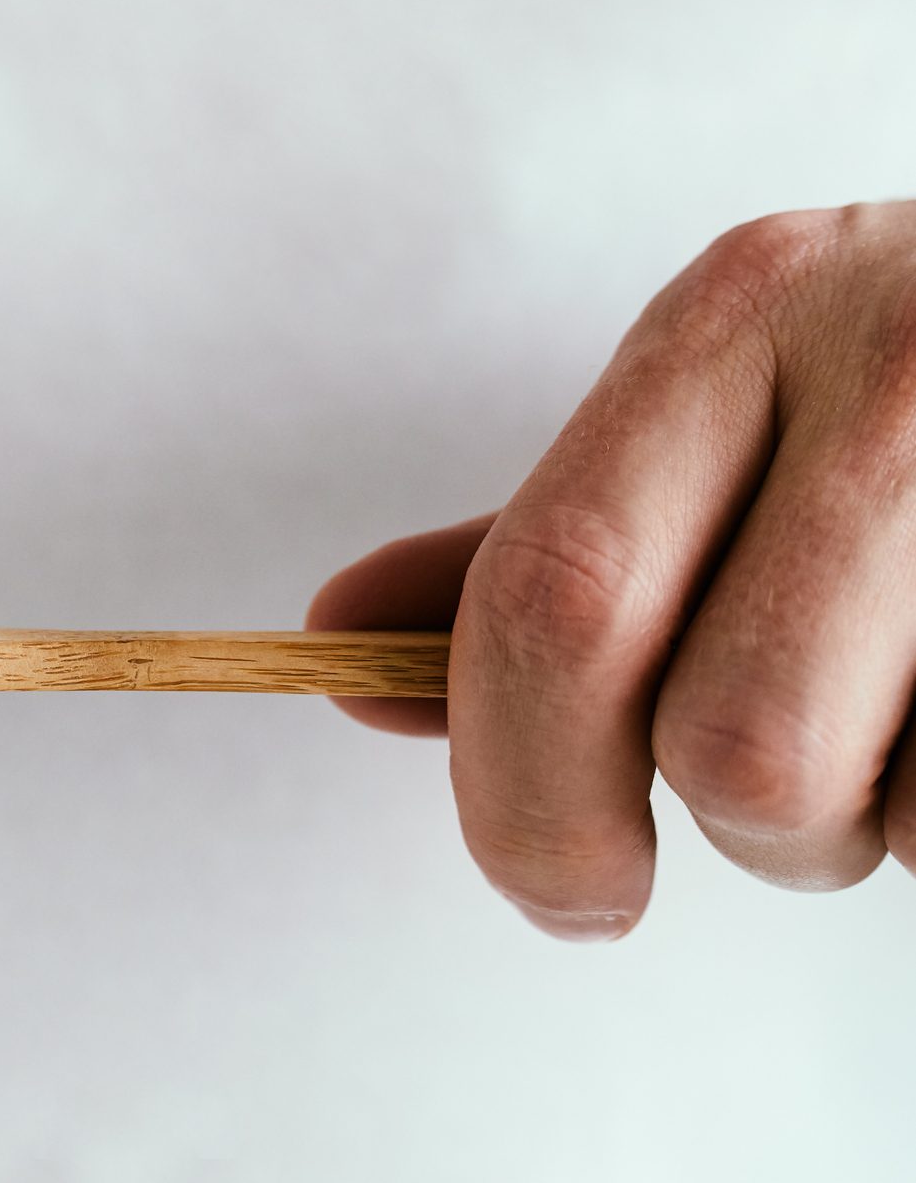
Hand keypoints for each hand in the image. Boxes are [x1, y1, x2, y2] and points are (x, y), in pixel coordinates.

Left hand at [310, 204, 915, 938]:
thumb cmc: (901, 401)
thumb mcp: (719, 419)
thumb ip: (539, 549)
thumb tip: (338, 642)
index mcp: (738, 315)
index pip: (555, 596)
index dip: (517, 784)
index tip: (553, 883)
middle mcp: (894, 366)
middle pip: (731, 740)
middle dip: (728, 829)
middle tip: (767, 803)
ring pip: (876, 801)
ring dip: (866, 824)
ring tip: (902, 712)